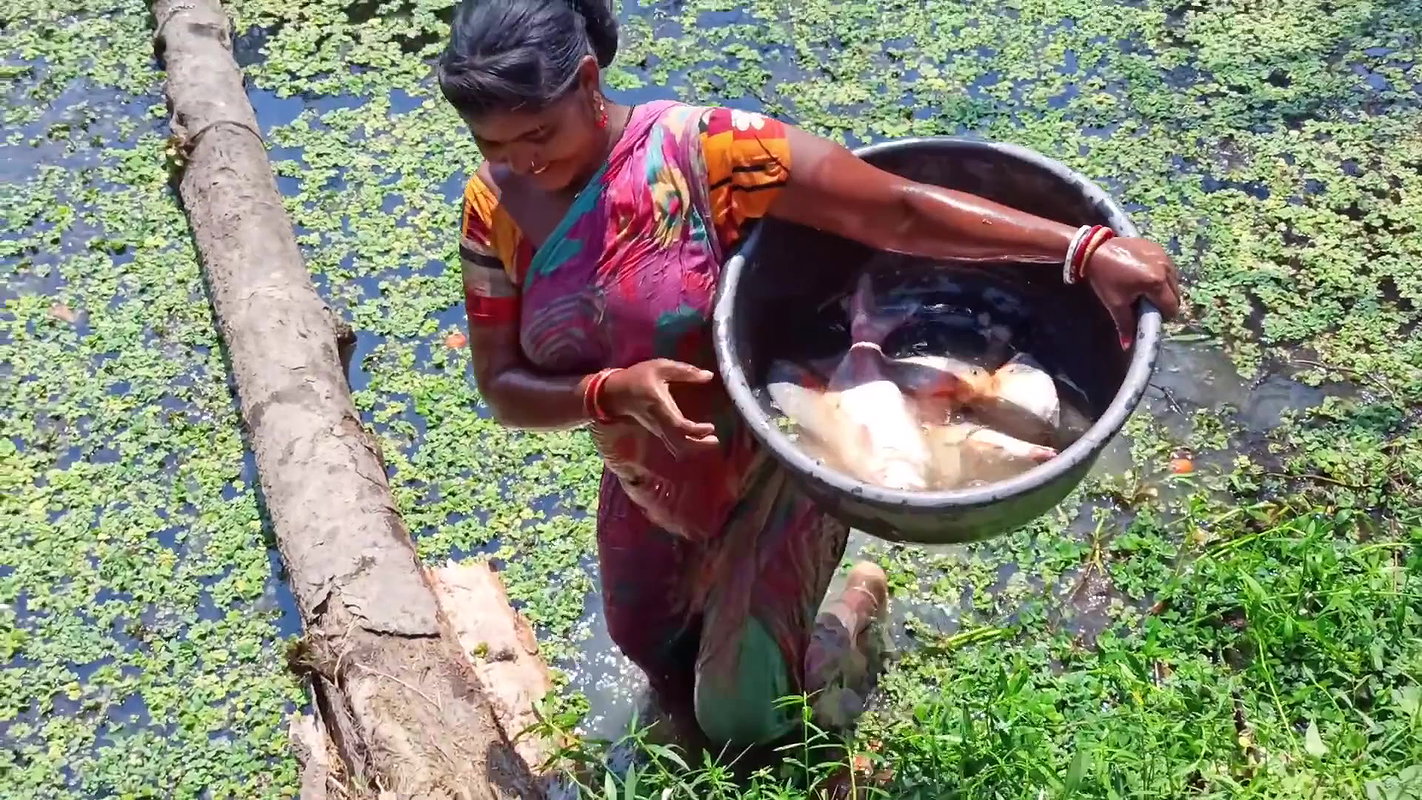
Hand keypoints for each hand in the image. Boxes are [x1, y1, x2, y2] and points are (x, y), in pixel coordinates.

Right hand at [600, 359, 719, 456]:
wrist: (615, 392)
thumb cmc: (638, 377)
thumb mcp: (661, 367)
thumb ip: (685, 371)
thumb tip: (708, 376)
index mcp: (661, 407)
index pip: (680, 426)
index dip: (696, 431)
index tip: (711, 427)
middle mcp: (659, 422)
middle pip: (679, 443)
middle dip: (698, 445)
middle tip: (715, 440)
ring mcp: (656, 429)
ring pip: (675, 446)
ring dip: (693, 447)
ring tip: (709, 441)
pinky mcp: (656, 430)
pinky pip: (672, 443)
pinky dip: (685, 445)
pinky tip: (695, 438)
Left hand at [1084, 237, 1182, 348]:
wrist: (1094, 251)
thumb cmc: (1105, 278)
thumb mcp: (1115, 303)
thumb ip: (1125, 325)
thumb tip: (1127, 346)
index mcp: (1156, 282)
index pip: (1171, 306)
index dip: (1164, 315)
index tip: (1152, 316)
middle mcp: (1165, 268)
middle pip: (1176, 294)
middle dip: (1165, 302)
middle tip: (1148, 304)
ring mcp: (1163, 255)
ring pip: (1174, 279)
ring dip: (1165, 288)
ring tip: (1147, 290)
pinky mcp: (1158, 247)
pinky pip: (1168, 266)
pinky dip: (1162, 274)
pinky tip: (1146, 276)